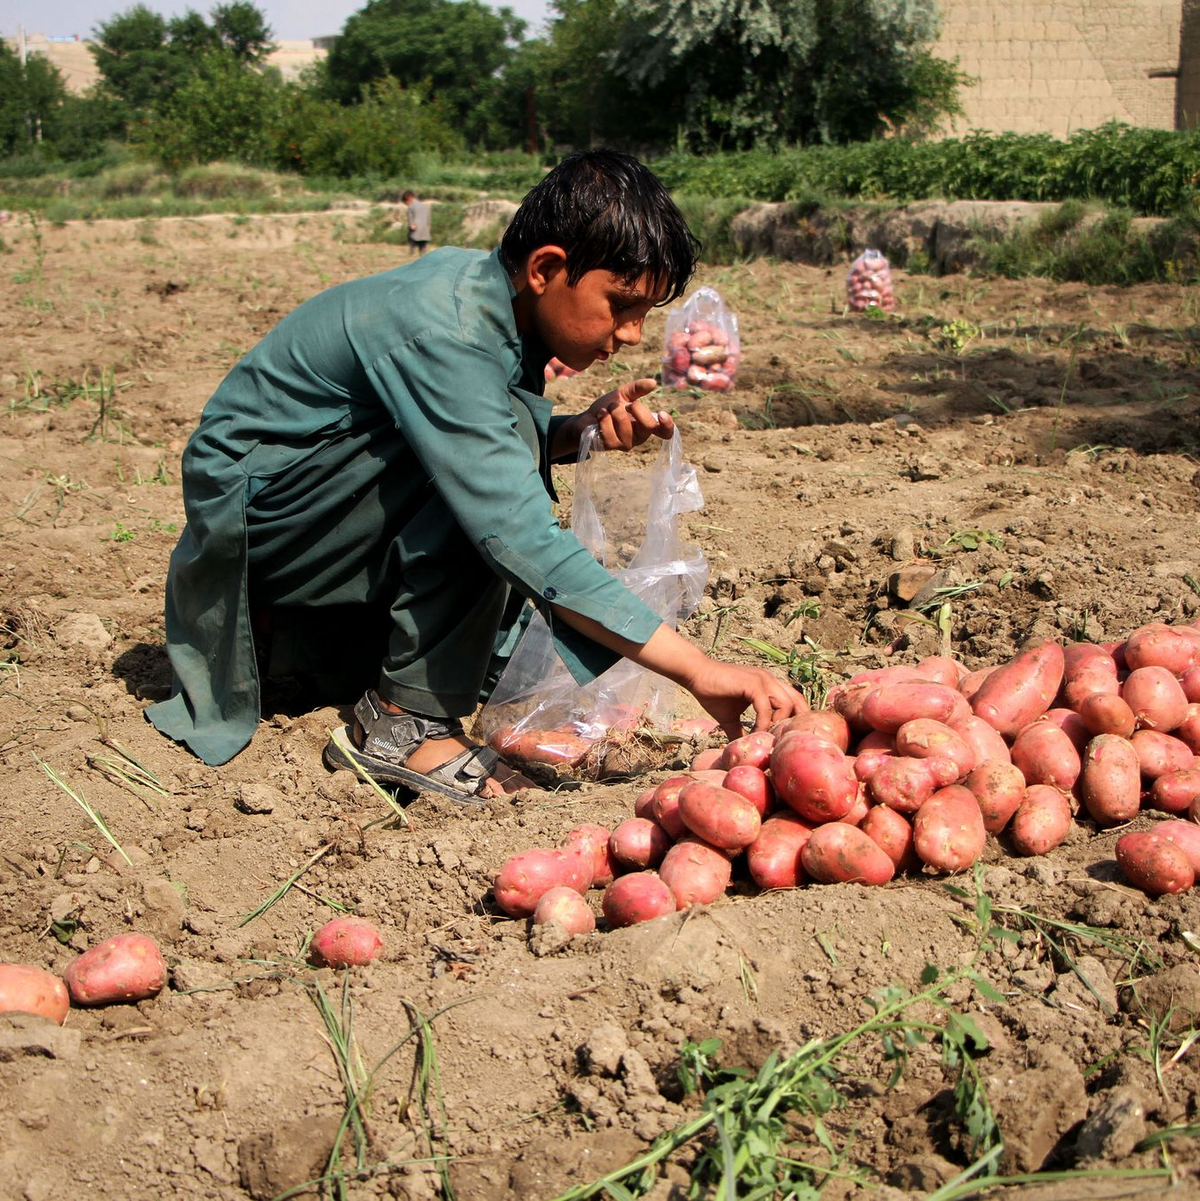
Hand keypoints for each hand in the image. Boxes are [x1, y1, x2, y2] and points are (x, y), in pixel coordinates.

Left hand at [551, 378, 674, 459]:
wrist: (586, 418)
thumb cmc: (607, 408)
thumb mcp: (622, 394)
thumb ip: (637, 388)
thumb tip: (653, 383)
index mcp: (646, 425)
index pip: (665, 432)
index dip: (668, 425)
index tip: (661, 413)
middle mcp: (639, 437)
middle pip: (649, 426)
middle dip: (636, 408)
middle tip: (625, 405)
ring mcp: (625, 444)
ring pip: (626, 425)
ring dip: (614, 411)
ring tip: (608, 409)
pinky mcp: (611, 446)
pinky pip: (609, 430)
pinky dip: (603, 417)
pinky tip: (600, 416)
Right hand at [681, 659, 806, 740]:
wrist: (696, 675)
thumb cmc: (712, 693)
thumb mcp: (730, 718)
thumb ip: (740, 731)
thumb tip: (741, 751)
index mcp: (768, 685)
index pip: (794, 701)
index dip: (794, 719)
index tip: (784, 739)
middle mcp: (770, 680)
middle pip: (798, 701)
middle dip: (794, 723)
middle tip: (781, 741)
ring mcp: (763, 680)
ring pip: (786, 704)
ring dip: (778, 724)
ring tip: (766, 737)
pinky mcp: (753, 683)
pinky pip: (765, 707)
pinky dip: (762, 722)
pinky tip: (754, 732)